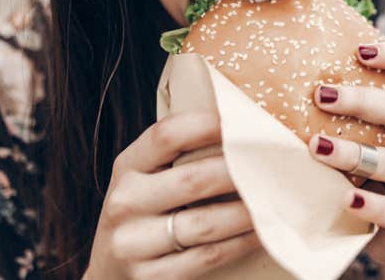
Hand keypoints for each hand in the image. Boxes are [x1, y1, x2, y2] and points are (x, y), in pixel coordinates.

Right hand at [85, 110, 259, 279]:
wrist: (109, 271)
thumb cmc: (143, 209)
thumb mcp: (146, 175)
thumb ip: (177, 154)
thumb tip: (240, 127)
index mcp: (128, 165)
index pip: (167, 135)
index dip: (207, 125)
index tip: (244, 121)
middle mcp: (125, 201)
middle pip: (193, 179)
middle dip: (239, 171)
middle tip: (274, 163)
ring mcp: (133, 243)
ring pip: (204, 223)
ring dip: (247, 210)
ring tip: (275, 197)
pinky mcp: (148, 278)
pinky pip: (206, 257)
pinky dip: (240, 242)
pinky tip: (260, 230)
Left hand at [308, 42, 384, 278]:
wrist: (384, 233)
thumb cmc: (358, 172)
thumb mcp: (356, 136)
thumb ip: (337, 111)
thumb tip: (281, 72)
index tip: (360, 50)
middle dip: (360, 101)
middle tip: (320, 96)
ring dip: (351, 153)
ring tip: (317, 147)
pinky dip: (370, 205)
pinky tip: (345, 199)